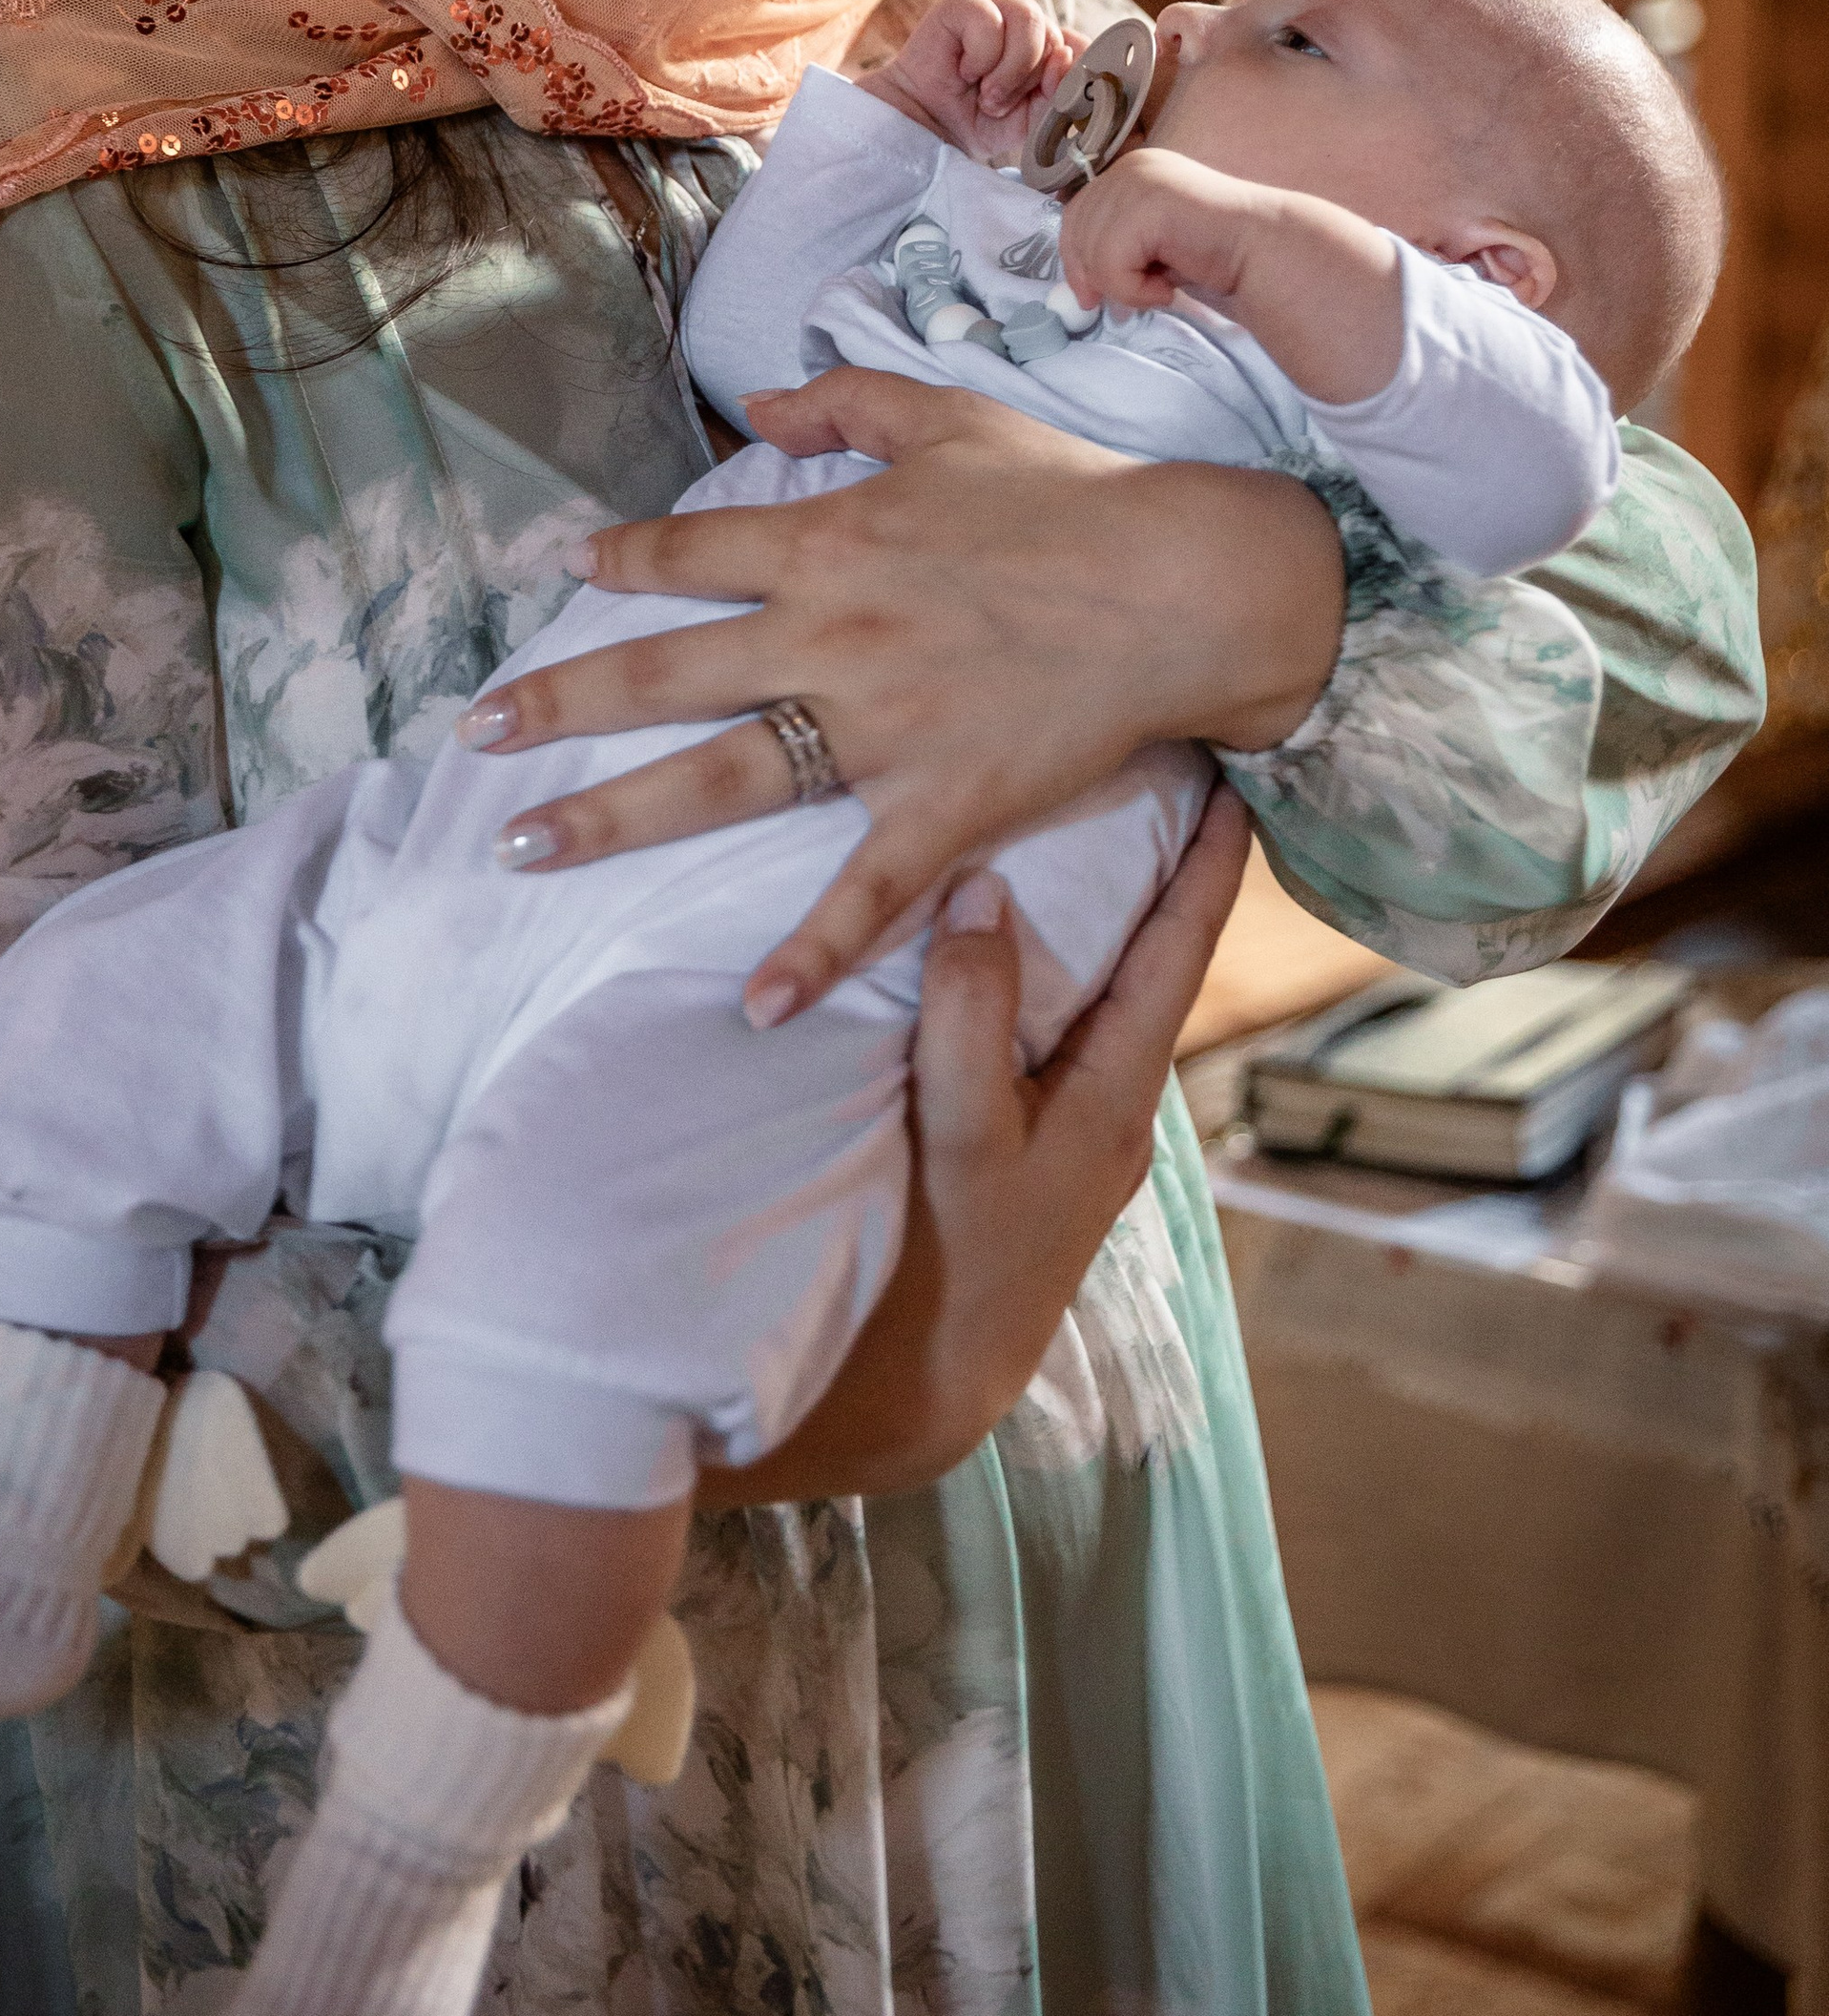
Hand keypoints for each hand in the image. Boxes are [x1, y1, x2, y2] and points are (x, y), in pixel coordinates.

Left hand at [464, 368, 1340, 1025]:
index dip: (619, 562)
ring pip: (720, 778)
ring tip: (523, 848)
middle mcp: (829, 636)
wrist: (1181, 583)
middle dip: (558, 703)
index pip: (689, 553)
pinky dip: (812, 956)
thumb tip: (762, 396)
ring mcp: (879, 728)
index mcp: (828, 540)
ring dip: (612, 818)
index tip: (562, 574)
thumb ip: (845, 402)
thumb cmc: (1070, 495)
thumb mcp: (949, 419)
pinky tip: (753, 1011)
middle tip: (474, 735)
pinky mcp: (942, 805)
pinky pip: (864, 892)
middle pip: (663, 672)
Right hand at [698, 796, 1250, 1501]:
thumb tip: (985, 889)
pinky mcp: (1034, 1147)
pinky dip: (1052, 968)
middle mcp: (1114, 1106)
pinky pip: (1058, 1027)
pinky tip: (1019, 945)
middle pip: (1153, 960)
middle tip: (1164, 769)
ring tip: (1096, 830)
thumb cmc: (949, 1264)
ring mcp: (1076, 1130)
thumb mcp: (964, 1134)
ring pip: (1105, 993)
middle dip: (1161, 866)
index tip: (1236, 777)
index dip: (1208, 862)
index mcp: (1117, 1095)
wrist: (924, 1391)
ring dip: (1105, 915)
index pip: (1180, 951)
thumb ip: (974, 1012)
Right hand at [860, 0, 1076, 164]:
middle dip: (1028, 81)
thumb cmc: (980, 120)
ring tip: (985, 91)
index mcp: (1047, 45)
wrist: (929, 126)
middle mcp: (1026, 21)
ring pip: (1031, 22)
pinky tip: (963, 70)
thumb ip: (1059, 95)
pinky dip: (981, 57)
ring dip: (1009, 70)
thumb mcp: (1032, 120)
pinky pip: (992, 22)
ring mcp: (996, 6)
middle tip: (998, 104)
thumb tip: (1066, 58)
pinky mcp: (965, 3)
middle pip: (1056, 37)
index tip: (1049, 100)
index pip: (1083, 44)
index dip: (1072, 72)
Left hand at [1061, 150, 1402, 405]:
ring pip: (1091, 251)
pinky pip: (1110, 262)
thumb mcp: (1151, 247)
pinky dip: (1135, 289)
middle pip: (1073, 230)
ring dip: (1123, 287)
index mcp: (1129, 170)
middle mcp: (1131, 165)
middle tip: (1133, 299)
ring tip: (1163, 287)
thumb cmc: (1216, 258)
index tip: (1092, 296)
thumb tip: (1072, 279)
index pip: (1073, 214)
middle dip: (1095, 276)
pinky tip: (1170, 286)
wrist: (1268, 258)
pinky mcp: (1148, 203)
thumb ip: (1113, 244)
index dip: (1076, 259)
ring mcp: (1139, 179)